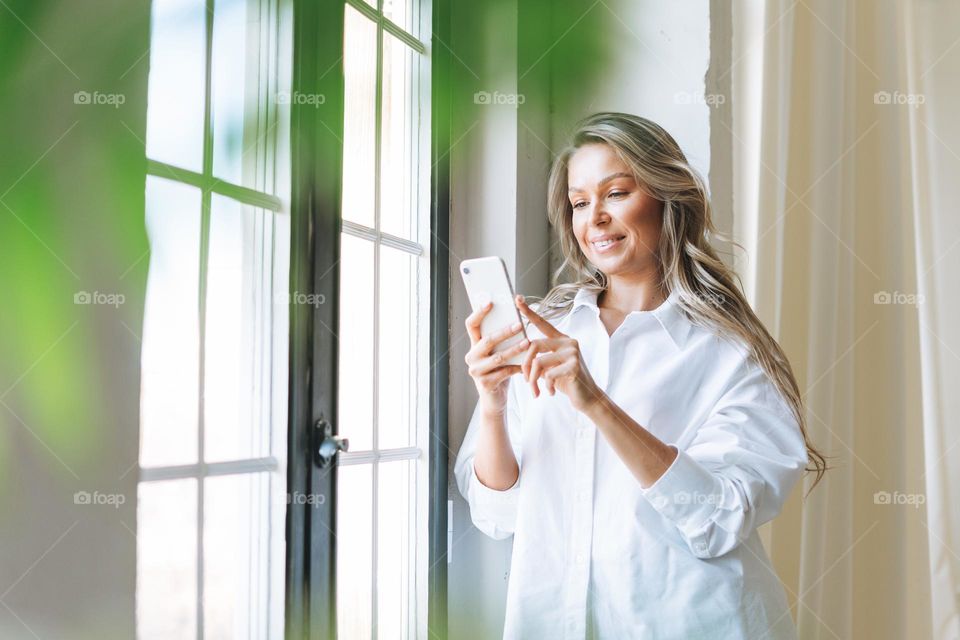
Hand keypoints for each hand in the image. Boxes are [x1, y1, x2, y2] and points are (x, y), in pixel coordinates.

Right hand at [464, 301, 529, 415]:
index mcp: (474, 345)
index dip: (479, 313)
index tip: (490, 302)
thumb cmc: (498, 371)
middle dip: (504, 332)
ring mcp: (476, 371)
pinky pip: (504, 372)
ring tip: (528, 343)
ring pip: (498, 357)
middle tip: (519, 324)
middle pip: (487, 340)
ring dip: (514, 349)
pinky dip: (517, 368)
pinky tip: (527, 365)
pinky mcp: (485, 384)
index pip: (471, 325)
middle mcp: (471, 357)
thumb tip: (516, 318)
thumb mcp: (497, 354)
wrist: (494, 399)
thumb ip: (501, 340)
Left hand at [515, 294, 601, 412]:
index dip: (529, 312)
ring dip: (533, 380)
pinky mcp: (574, 366)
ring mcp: (572, 352)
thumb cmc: (566, 381)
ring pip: (538, 362)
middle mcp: (568, 341)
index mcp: (561, 339)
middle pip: (533, 345)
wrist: (586, 397)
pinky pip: (548, 375)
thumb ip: (538, 358)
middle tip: (526, 381)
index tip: (517, 299)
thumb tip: (518, 354)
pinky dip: (546, 387)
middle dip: (525, 365)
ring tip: (536, 391)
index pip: (542, 323)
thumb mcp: (550, 367)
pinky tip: (551, 392)